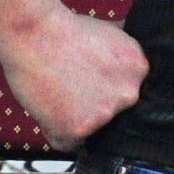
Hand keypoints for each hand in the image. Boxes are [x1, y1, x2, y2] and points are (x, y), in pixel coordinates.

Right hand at [0, 2, 147, 150]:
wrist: (33, 32)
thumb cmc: (64, 30)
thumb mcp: (112, 34)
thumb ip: (126, 57)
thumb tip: (134, 67)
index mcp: (139, 70)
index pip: (128, 95)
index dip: (106, 91)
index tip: (91, 85)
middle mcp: (128, 94)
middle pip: (112, 114)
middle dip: (92, 106)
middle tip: (70, 88)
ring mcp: (105, 113)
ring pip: (90, 130)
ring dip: (73, 119)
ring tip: (56, 93)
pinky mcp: (78, 128)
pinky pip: (68, 144)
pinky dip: (55, 132)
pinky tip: (49, 109)